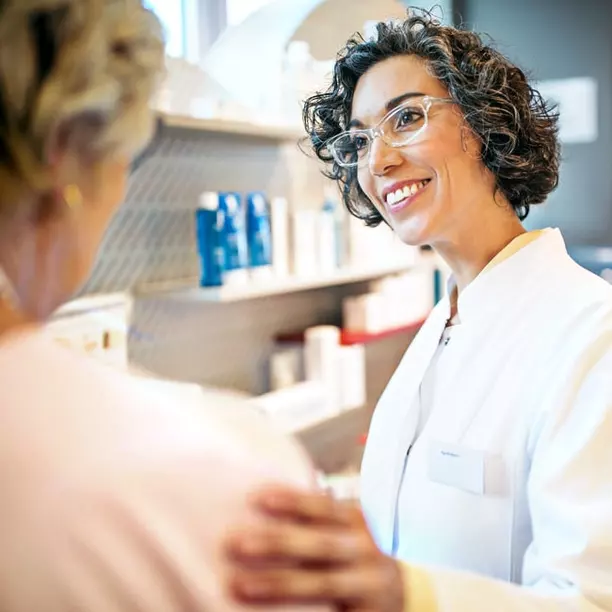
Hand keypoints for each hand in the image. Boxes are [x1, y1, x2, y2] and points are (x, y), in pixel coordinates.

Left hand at [225, 485, 404, 611]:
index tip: (257, 498)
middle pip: (318, 544)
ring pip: (320, 584)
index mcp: (358, 522)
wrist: (407, 592)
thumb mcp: (350, 527)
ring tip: (238, 585)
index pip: (324, 507)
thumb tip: (267, 495)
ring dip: (278, 584)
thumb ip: (321, 515)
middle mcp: (365, 550)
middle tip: (234, 542)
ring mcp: (368, 585)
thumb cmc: (360, 551)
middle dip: (277, 543)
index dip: (293, 501)